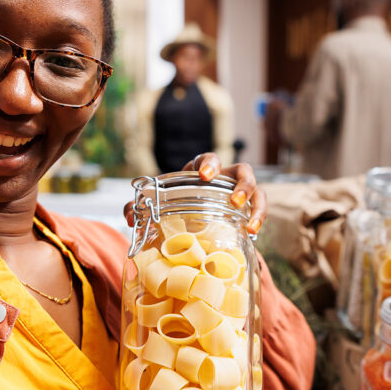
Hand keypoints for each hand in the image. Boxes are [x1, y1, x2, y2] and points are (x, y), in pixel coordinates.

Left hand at [122, 154, 266, 234]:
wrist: (191, 219)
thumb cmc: (175, 205)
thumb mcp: (158, 203)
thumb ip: (139, 206)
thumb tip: (130, 217)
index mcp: (201, 171)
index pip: (208, 158)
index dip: (210, 164)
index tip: (204, 175)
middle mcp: (224, 177)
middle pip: (241, 168)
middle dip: (240, 182)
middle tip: (233, 199)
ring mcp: (239, 191)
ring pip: (256, 186)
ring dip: (254, 200)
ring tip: (248, 219)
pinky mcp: (248, 207)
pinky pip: (260, 206)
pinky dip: (260, 216)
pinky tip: (253, 230)